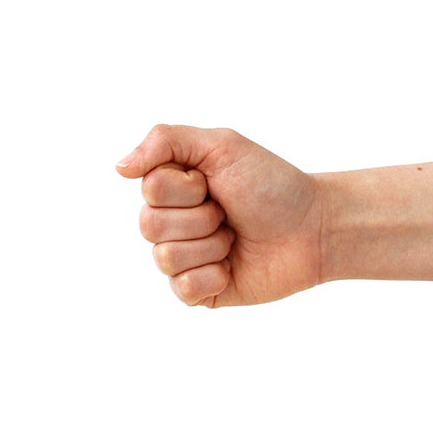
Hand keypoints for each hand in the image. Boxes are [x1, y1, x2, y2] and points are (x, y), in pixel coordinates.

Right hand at [116, 125, 323, 306]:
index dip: (187, 187)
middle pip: (149, 226)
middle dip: (200, 217)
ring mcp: (185, 258)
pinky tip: (233, 266)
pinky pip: (182, 289)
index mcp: (172, 187)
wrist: (314, 228)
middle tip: (228, 212)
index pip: (150, 189)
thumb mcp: (221, 145)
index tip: (215, 183)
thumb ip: (165, 141)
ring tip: (234, 237)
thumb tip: (119, 167)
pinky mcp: (200, 291)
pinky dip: (213, 276)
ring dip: (211, 245)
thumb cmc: (271, 184)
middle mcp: (172, 222)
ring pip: (165, 258)